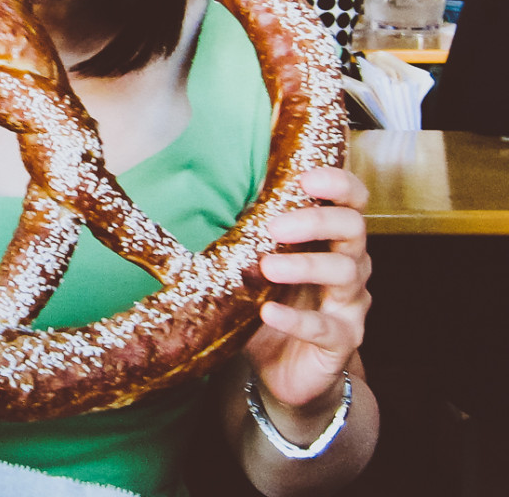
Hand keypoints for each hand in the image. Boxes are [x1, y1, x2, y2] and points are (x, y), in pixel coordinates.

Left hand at [243, 166, 370, 415]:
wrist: (286, 371)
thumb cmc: (273, 301)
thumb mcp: (257, 262)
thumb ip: (245, 232)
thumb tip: (196, 197)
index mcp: (332, 237)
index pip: (353, 200)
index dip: (338, 184)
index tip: (305, 179)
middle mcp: (351, 263)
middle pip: (353, 228)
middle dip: (316, 221)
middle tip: (275, 226)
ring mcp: (350, 303)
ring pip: (343, 272)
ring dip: (304, 265)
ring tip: (267, 267)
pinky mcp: (343, 341)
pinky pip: (326, 327)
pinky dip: (296, 319)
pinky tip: (270, 313)